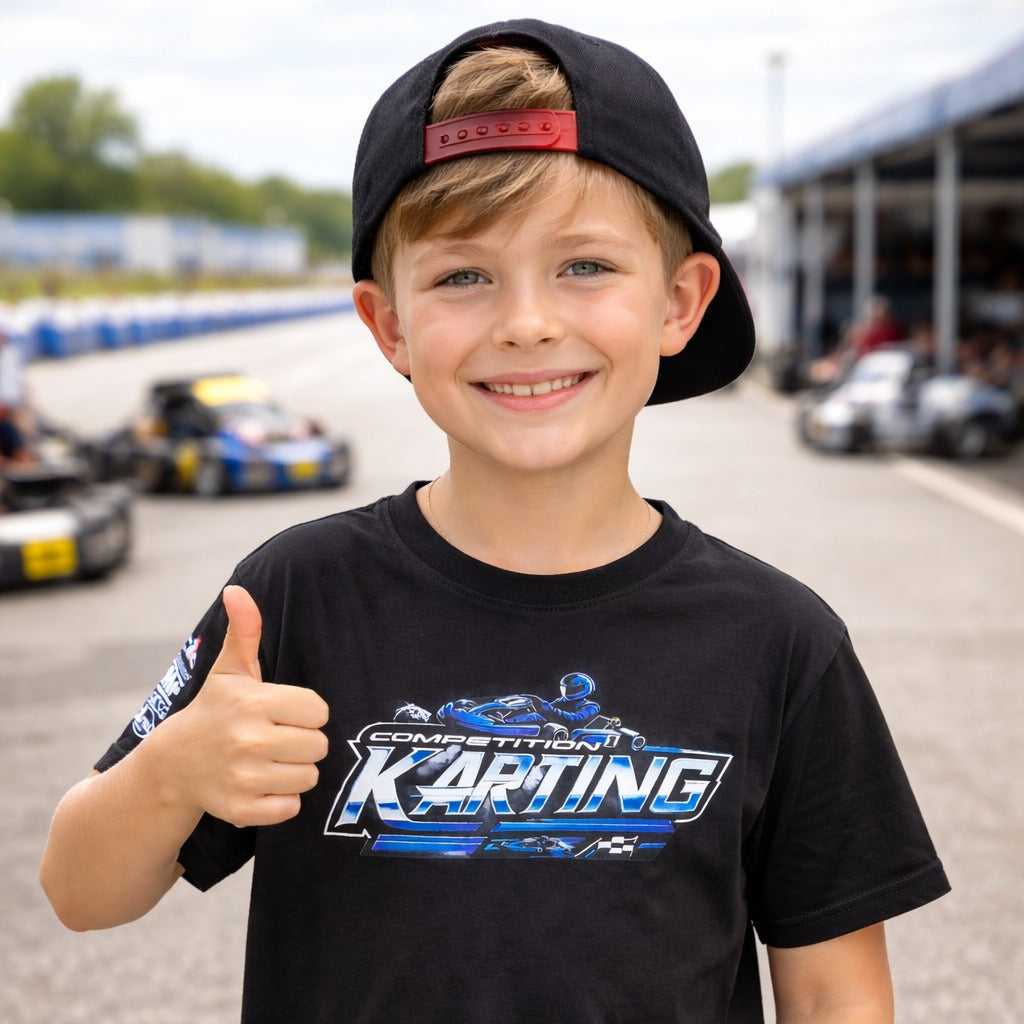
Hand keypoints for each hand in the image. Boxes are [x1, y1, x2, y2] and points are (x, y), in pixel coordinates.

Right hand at [167, 585, 328, 827]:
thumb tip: (237, 590)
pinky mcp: (241, 810)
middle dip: (303, 742)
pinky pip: (291, 808)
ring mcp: (243, 777)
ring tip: (269, 761)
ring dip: (295, 771)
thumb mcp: (230, 669)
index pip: (319, 710)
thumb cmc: (214, 710)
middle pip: (318, 746)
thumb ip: (245, 629)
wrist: (173, 764)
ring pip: (308, 777)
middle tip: (276, 738)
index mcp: (253, 702)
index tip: (284, 713)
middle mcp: (248, 740)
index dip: (306, 712)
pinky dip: (282, 800)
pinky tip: (261, 784)